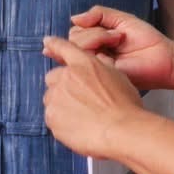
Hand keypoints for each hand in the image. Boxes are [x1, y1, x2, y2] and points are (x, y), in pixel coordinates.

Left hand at [41, 36, 145, 158]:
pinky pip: (51, 118)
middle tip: (79, 100)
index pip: (64, 48)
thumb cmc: (125, 106)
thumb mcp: (119, 76)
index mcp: (84, 64)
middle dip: (62, 87)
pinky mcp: (51, 116)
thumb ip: (103, 66)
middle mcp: (66, 77)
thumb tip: (99, 59)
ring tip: (82, 117)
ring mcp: (56, 97)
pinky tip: (78, 127)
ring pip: (51, 99)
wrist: (121, 130)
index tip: (47, 42)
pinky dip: (61, 122)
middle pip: (53, 78)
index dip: (54, 45)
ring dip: (61, 105)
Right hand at [67, 6, 173, 91]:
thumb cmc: (146, 39)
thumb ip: (98, 14)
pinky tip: (115, 51)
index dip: (87, 24)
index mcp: (96, 41)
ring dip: (97, 37)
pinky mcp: (101, 73)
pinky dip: (100, 47)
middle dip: (94, 31)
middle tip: (117, 36)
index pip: (76, 30)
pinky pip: (87, 58)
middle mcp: (93, 53)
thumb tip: (73, 18)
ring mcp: (96, 64)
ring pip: (77, 46)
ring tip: (118, 40)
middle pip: (73, 38)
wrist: (164, 56)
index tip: (111, 28)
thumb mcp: (120, 19)